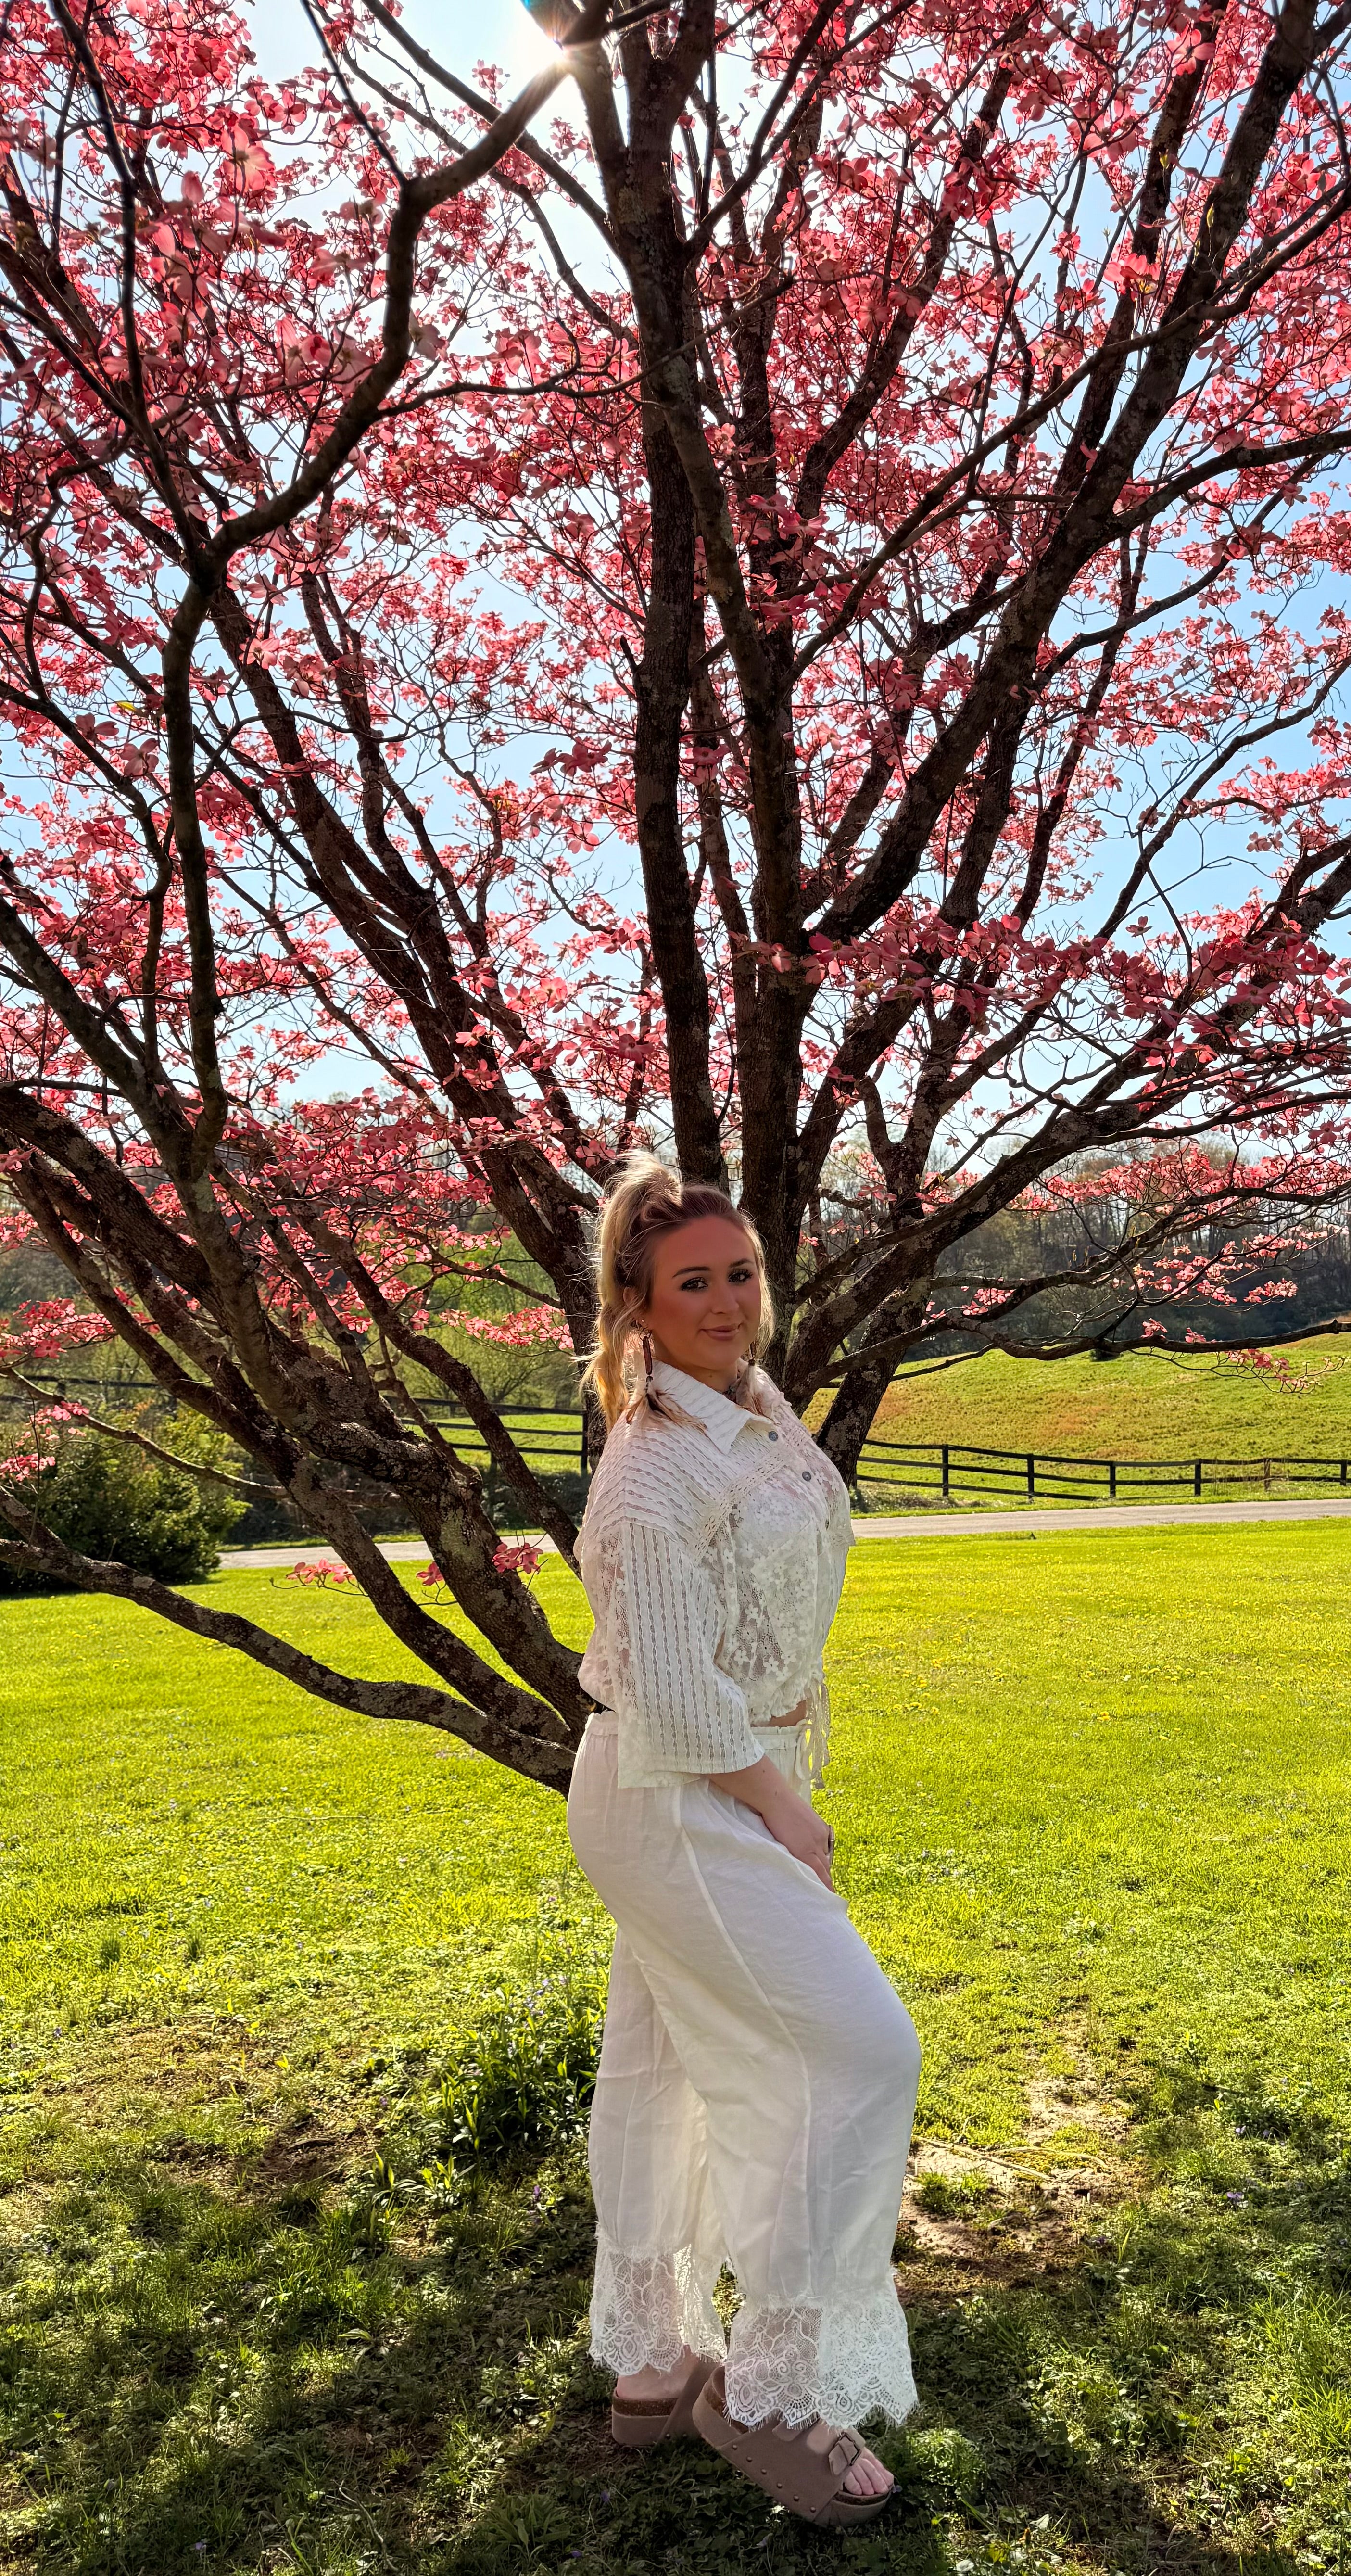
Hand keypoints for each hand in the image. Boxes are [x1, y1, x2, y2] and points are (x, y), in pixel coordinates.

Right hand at [706, 1754, 834, 1889]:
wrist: (775, 1798)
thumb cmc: (779, 1804)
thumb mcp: (796, 1817)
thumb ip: (799, 1830)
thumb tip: (792, 1837)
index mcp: (819, 1829)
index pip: (823, 1852)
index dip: (823, 1865)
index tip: (824, 1876)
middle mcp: (821, 1837)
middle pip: (826, 1862)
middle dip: (826, 1877)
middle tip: (828, 1891)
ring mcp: (815, 1844)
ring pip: (823, 1868)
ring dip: (824, 1882)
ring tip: (827, 1896)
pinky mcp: (805, 1851)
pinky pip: (816, 1872)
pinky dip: (820, 1882)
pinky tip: (822, 1892)